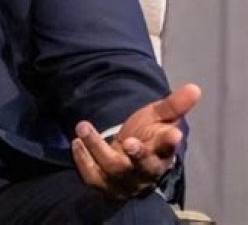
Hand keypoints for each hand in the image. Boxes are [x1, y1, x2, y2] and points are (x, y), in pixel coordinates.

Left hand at [71, 83, 201, 197]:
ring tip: (83, 126)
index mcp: (161, 154)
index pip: (168, 149)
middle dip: (137, 155)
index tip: (174, 133)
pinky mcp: (104, 185)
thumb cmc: (147, 136)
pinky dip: (83, 161)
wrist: (128, 163)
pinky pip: (93, 178)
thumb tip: (195, 87)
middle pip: (143, 167)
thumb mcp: (158, 118)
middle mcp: (145, 172)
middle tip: (129, 141)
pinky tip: (77, 143)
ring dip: (97, 148)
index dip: (170, 143)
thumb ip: (174, 105)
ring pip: (113, 169)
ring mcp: (124, 181)